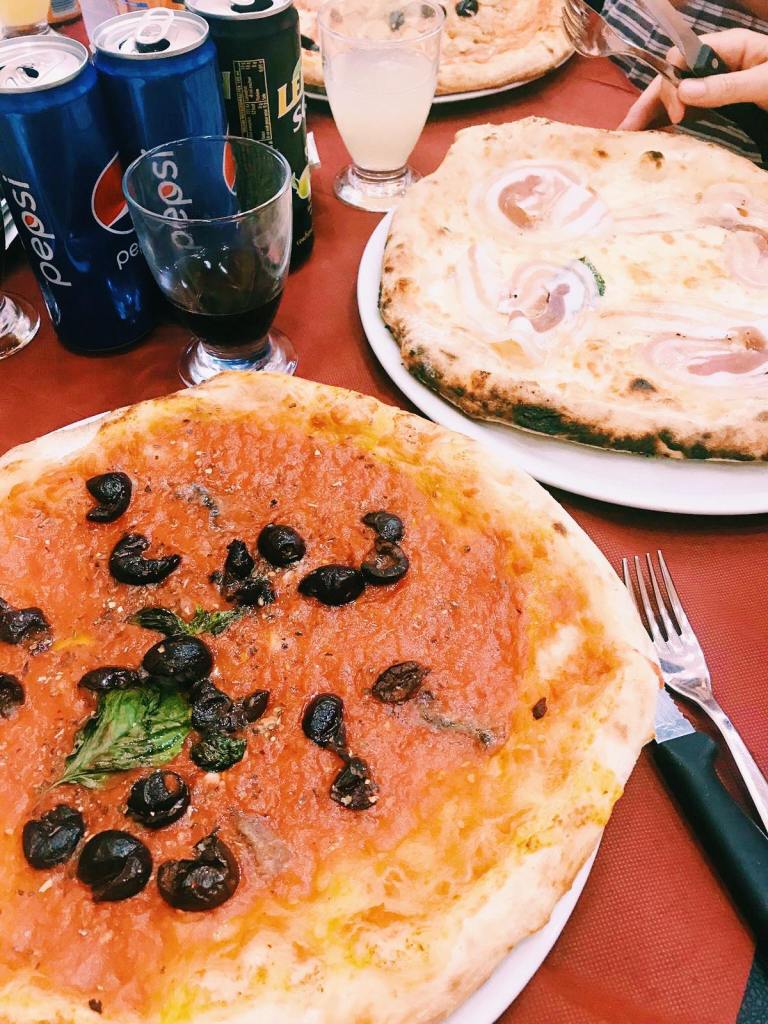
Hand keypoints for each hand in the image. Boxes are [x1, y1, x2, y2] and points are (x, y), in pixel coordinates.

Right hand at [620, 28, 767, 130]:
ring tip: (630, 144)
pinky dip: (672, 133)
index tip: (679, 111)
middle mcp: (720, 69)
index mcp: (731, 50)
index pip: (684, 58)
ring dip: (654, 122)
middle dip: (649, 105)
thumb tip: (683, 91)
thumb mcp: (766, 82)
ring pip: (677, 103)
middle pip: (673, 82)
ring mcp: (720, 93)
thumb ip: (727, 86)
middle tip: (627, 134)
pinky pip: (692, 121)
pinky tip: (656, 147)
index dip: (672, 82)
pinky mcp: (724, 116)